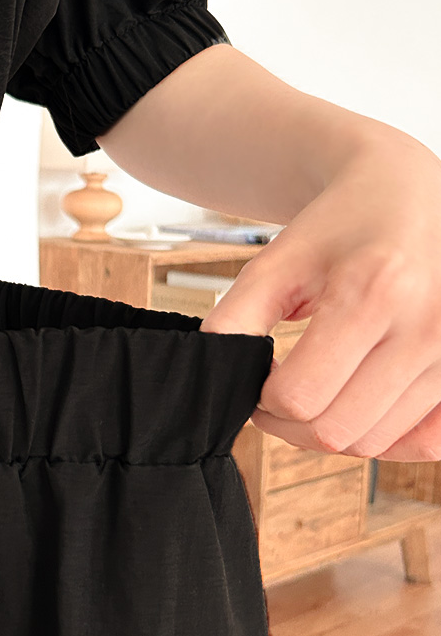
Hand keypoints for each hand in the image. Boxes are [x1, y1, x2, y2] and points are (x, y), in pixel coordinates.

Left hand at [198, 132, 440, 461]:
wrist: (404, 192)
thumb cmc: (341, 226)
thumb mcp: (277, 260)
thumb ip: (234, 317)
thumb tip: (216, 375)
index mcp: (374, 291)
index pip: (299, 397)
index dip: (261, 399)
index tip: (259, 376)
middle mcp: (429, 326)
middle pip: (336, 432)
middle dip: (290, 422)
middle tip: (280, 390)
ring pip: (374, 442)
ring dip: (332, 428)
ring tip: (320, 387)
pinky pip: (427, 443)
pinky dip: (386, 438)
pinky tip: (362, 404)